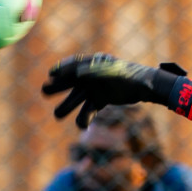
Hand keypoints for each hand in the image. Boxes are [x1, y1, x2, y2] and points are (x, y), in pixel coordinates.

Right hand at [42, 55, 186, 127]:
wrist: (147, 87)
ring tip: (57, 115)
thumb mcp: (116, 72)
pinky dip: (85, 118)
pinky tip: (83, 126)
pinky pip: (88, 110)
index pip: (74, 64)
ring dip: (67, 107)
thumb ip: (98, 71)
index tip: (51, 73)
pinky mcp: (100, 100)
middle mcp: (92, 76)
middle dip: (57, 87)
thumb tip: (80, 71)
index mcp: (94, 64)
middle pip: (70, 82)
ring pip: (76, 99)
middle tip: (45, 91)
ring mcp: (95, 89)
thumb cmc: (133, 76)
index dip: (62, 69)